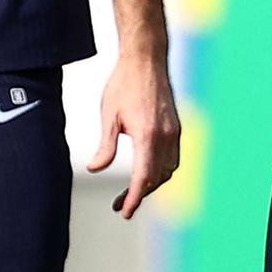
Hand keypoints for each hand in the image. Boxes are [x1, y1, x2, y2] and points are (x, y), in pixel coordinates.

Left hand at [86, 54, 181, 219]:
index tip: (124, 212)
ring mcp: (174, 130)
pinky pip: (173, 157)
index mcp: (148, 135)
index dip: (134, 198)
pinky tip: (146, 170)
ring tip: (132, 190)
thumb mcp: (108, 116)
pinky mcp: (176, 125)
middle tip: (119, 205)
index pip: (143, 177)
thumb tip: (96, 168)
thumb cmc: (124, 84)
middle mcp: (166, 135)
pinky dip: (161, 170)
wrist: (146, 59)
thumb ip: (106, 146)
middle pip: (157, 177)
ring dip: (152, 183)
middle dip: (140, 194)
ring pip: (168, 169)